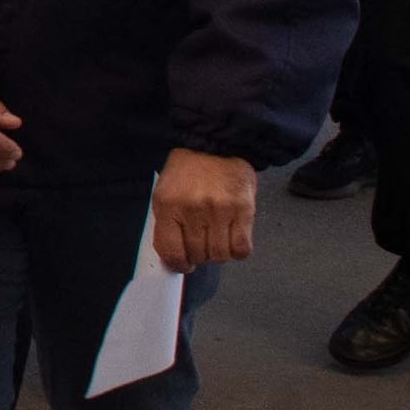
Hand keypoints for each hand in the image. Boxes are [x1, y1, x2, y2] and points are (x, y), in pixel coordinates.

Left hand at [153, 146, 255, 270]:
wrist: (216, 145)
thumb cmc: (187, 173)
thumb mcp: (165, 193)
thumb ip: (166, 225)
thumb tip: (175, 258)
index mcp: (168, 205)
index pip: (171, 251)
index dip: (178, 265)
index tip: (183, 264)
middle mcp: (193, 209)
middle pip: (198, 255)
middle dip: (198, 256)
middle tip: (201, 245)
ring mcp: (220, 210)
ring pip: (220, 255)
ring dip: (218, 253)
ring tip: (216, 239)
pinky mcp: (244, 210)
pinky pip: (241, 249)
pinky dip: (237, 251)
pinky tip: (232, 239)